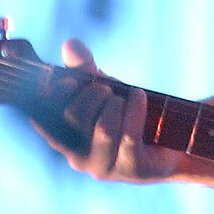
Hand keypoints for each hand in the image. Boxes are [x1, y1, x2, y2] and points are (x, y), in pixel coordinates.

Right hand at [32, 39, 178, 182]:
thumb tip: (70, 44)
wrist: (169, 141)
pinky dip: (134, 109)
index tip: (69, 81)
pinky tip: (139, 96)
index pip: (44, 122)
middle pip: (73, 118)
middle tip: (107, 89)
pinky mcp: (131, 169)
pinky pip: (129, 135)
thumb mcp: (103, 88)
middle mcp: (78, 157)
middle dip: (93, 93)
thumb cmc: (126, 113)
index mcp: (65, 139)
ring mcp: (105, 166)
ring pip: (103, 128)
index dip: (52, 99)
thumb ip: (84, 69)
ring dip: (115, 103)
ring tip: (125, 96)